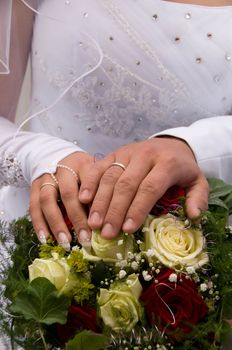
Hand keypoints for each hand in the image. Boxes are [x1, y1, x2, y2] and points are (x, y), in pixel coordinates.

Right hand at [30, 151, 93, 249]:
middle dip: (77, 218)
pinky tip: (46, 239)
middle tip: (86, 239)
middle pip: (69, 193)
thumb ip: (101, 191)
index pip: (90, 182)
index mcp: (83, 164)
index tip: (100, 223)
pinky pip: (34, 206)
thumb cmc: (83, 171)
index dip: (94, 202)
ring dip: (56, 223)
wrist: (60, 158)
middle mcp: (63, 169)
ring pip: (48, 200)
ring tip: (65, 242)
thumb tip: (108, 221)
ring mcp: (46, 177)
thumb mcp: (96, 173)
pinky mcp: (34, 186)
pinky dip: (39, 224)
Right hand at [79, 137, 208, 238]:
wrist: (170, 143)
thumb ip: (198, 197)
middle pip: (126, 184)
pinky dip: (90, 183)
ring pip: (110, 177)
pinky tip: (83, 199)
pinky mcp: (115, 152)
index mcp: (167, 163)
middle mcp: (145, 155)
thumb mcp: (197, 181)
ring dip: (100, 201)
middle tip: (106, 233)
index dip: (138, 208)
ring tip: (93, 223)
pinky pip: (100, 167)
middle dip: (115, 210)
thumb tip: (194, 215)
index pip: (150, 187)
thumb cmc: (181, 167)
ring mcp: (127, 152)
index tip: (128, 229)